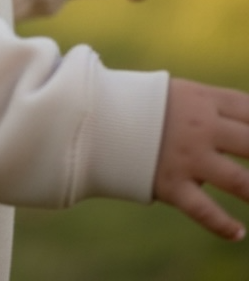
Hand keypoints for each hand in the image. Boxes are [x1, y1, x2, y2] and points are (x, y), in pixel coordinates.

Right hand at [155, 78, 248, 240]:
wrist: (92, 115)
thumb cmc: (139, 103)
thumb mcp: (177, 93)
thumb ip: (210, 106)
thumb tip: (244, 121)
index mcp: (200, 99)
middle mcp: (199, 127)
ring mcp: (187, 157)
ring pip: (239, 181)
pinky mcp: (172, 184)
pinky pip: (205, 211)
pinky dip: (224, 226)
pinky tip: (238, 233)